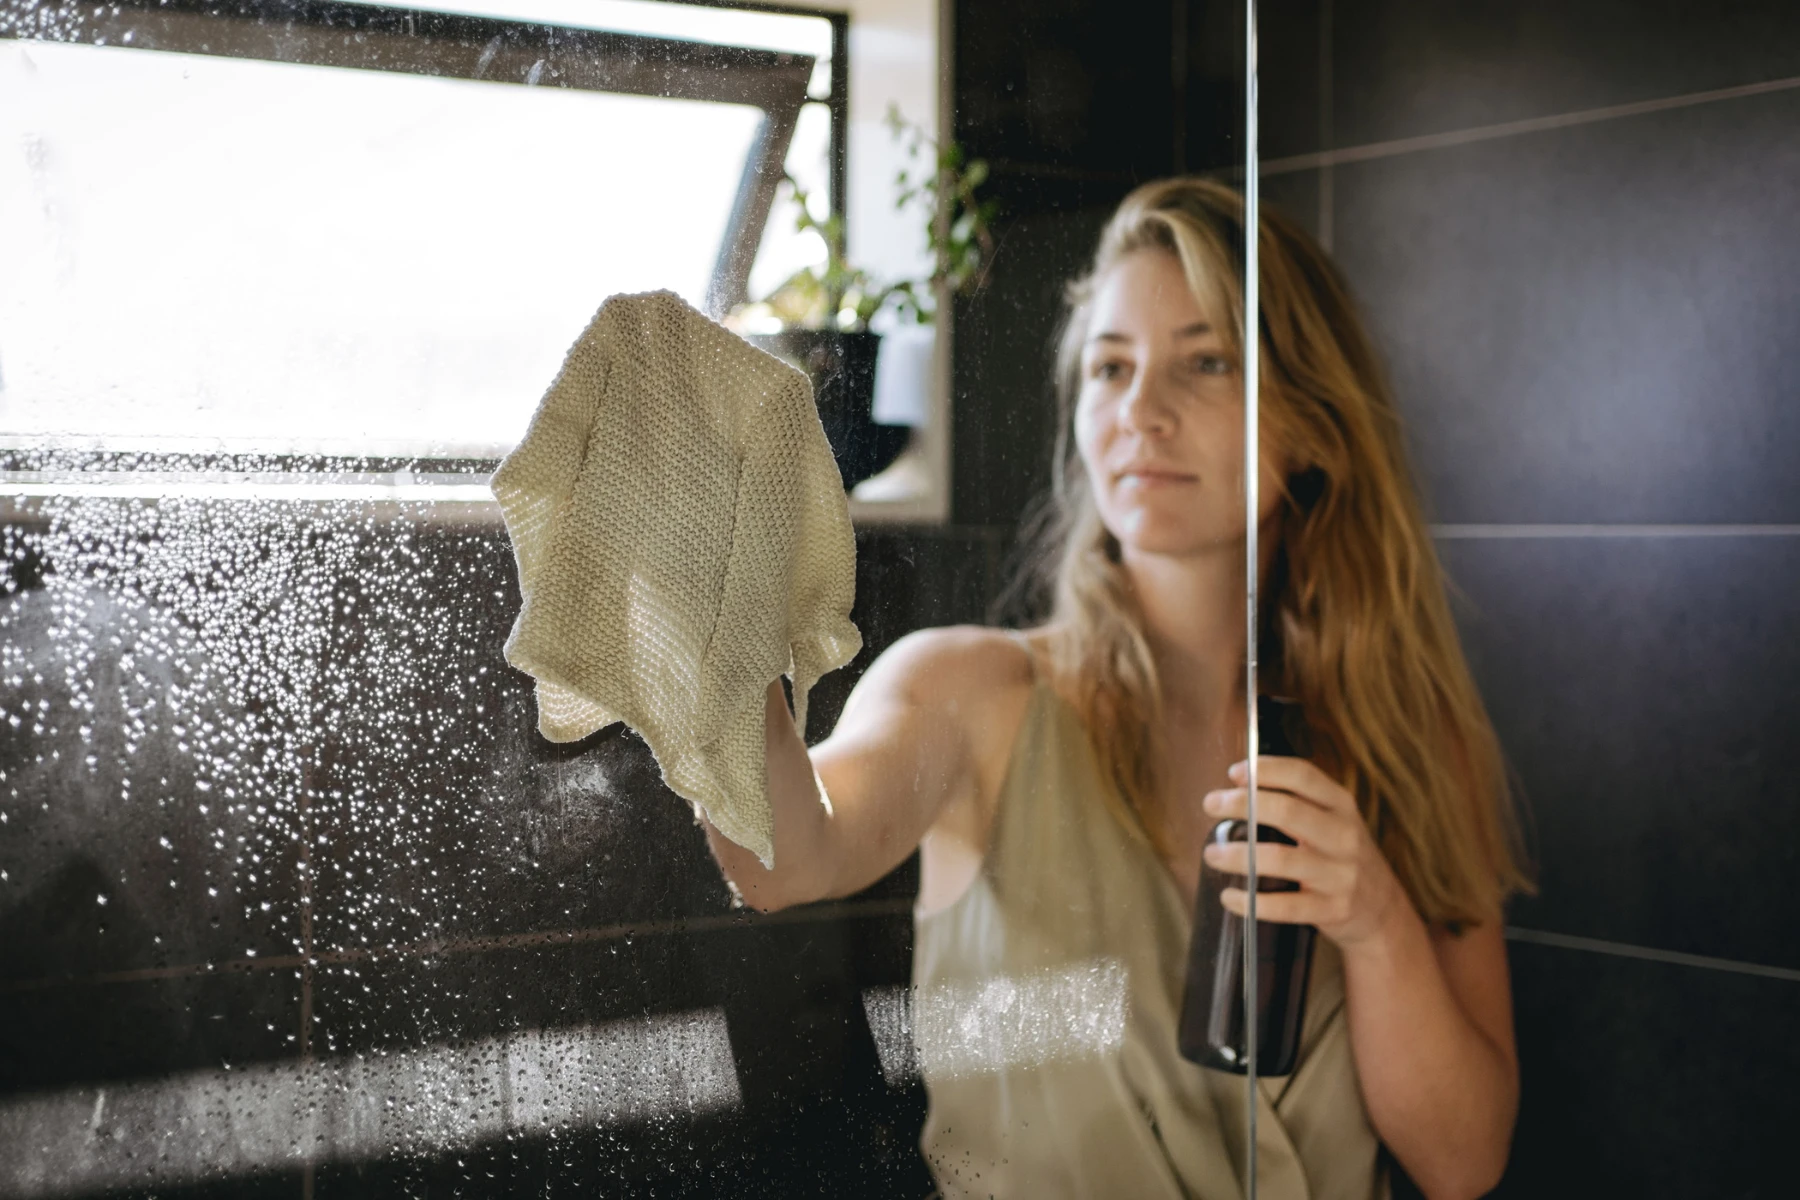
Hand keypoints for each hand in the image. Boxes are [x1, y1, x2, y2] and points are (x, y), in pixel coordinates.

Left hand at [1201, 757, 1409, 948]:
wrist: (1382, 910)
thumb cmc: (1340, 856)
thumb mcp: (1332, 821)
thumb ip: (1296, 802)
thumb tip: (1237, 785)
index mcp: (1341, 805)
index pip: (1303, 775)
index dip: (1266, 770)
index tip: (1233, 773)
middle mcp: (1344, 836)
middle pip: (1288, 811)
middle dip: (1242, 804)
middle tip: (1210, 804)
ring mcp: (1341, 874)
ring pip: (1281, 859)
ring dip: (1238, 855)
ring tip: (1212, 854)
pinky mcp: (1333, 910)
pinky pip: (1285, 907)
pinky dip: (1251, 903)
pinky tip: (1229, 896)